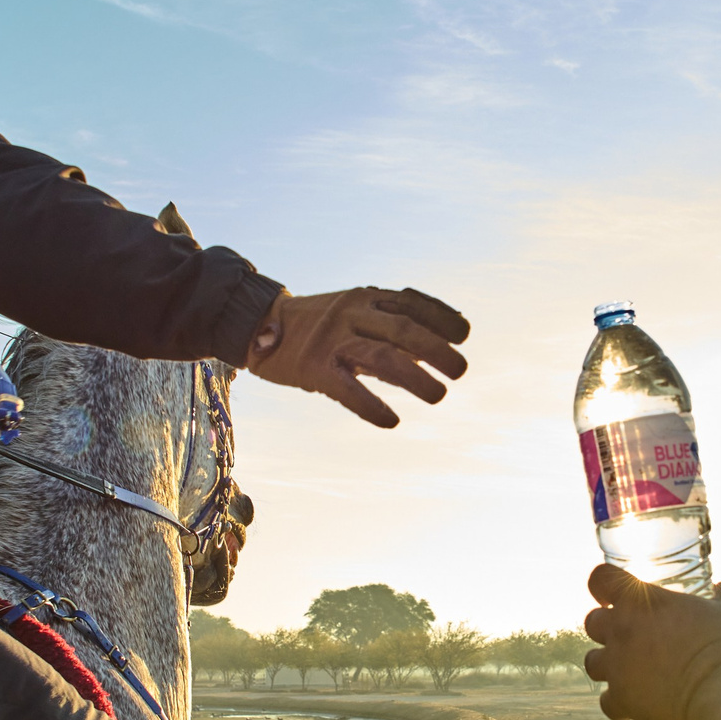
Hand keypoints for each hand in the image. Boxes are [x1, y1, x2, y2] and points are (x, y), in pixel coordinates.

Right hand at [245, 287, 470, 428]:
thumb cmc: (318, 324)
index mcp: (364, 297)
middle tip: (460, 370)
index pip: (410, 302)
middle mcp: (351, 314)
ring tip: (439, 396)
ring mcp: (332, 340)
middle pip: (402, 328)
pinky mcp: (313, 368)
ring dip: (415, 378)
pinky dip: (371, 406)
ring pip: (381, 357)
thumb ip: (392, 321)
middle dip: (436, 349)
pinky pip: (346, 389)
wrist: (256, 324)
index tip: (464, 334)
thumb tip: (442, 334)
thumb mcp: (355, 311)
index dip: (440, 317)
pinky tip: (391, 421)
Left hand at [581, 563, 720, 719]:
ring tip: (628, 670)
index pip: (601, 579)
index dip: (603, 585)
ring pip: (591, 663)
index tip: (611, 594)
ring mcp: (617, 666)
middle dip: (606, 627)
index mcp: (641, 600)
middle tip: (629, 634)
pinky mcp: (622, 699)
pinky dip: (619, 705)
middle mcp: (620, 630)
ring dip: (606, 665)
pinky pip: (607, 703)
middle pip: (592, 622)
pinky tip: (635, 705)